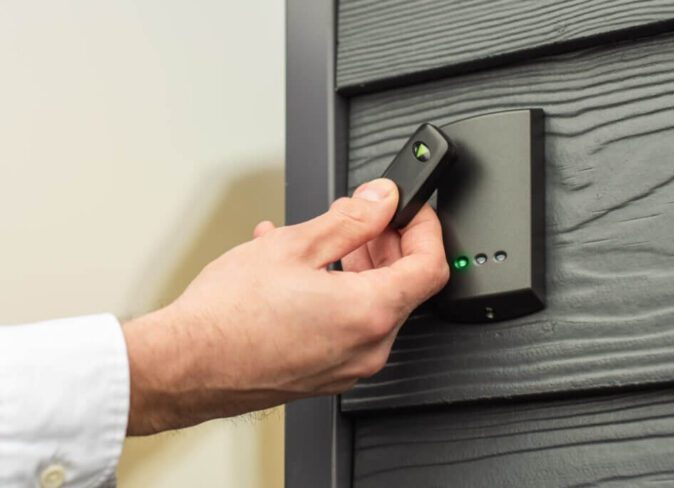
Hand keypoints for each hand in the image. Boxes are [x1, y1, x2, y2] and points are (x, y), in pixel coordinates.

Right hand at [122, 178, 448, 434]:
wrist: (185, 366)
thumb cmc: (227, 316)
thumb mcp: (295, 246)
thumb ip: (350, 220)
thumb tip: (381, 200)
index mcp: (369, 312)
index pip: (431, 265)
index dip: (426, 228)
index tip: (411, 210)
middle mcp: (367, 347)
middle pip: (404, 285)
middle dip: (388, 243)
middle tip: (362, 217)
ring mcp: (347, 366)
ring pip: (375, 305)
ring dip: (360, 266)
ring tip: (323, 239)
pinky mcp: (326, 374)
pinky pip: (348, 326)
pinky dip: (338, 292)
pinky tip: (303, 270)